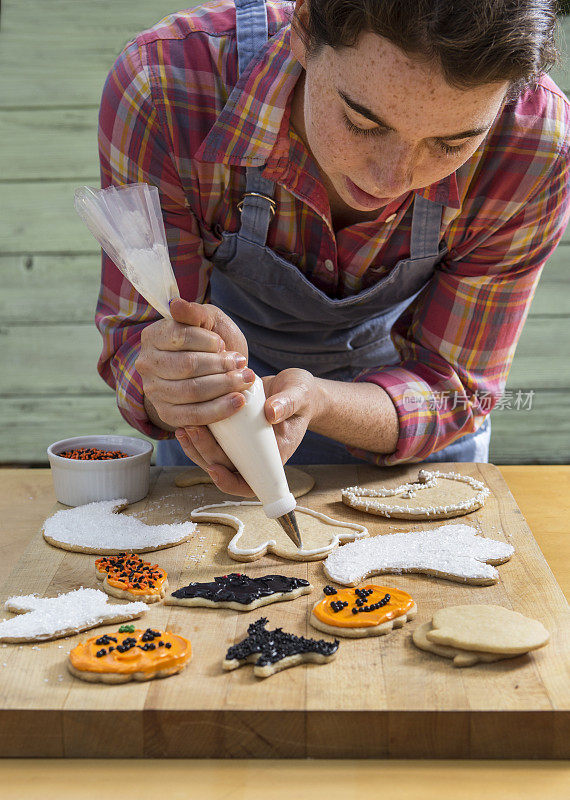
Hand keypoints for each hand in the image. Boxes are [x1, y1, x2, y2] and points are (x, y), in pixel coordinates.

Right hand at [135, 298, 254, 432]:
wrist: (212, 372)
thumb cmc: (211, 343)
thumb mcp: (208, 321)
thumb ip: (196, 313)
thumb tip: (175, 304)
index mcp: (153, 336)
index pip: (180, 336)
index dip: (207, 341)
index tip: (224, 345)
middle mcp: (147, 364)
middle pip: (187, 365)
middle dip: (220, 365)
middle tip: (242, 364)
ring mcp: (155, 392)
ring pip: (192, 391)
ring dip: (224, 385)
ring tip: (246, 379)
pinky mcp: (167, 414)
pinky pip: (193, 416)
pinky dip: (219, 409)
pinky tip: (238, 402)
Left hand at [178, 368, 319, 495]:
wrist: (292, 387)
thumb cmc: (300, 395)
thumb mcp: (299, 395)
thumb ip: (288, 403)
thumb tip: (272, 412)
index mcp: (272, 457)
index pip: (249, 483)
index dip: (229, 483)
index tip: (215, 469)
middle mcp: (252, 456)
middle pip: (224, 467)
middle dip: (204, 452)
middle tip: (192, 429)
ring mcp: (240, 446)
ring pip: (212, 457)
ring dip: (195, 447)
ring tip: (184, 428)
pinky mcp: (230, 434)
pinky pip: (210, 442)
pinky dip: (196, 437)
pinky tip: (183, 423)